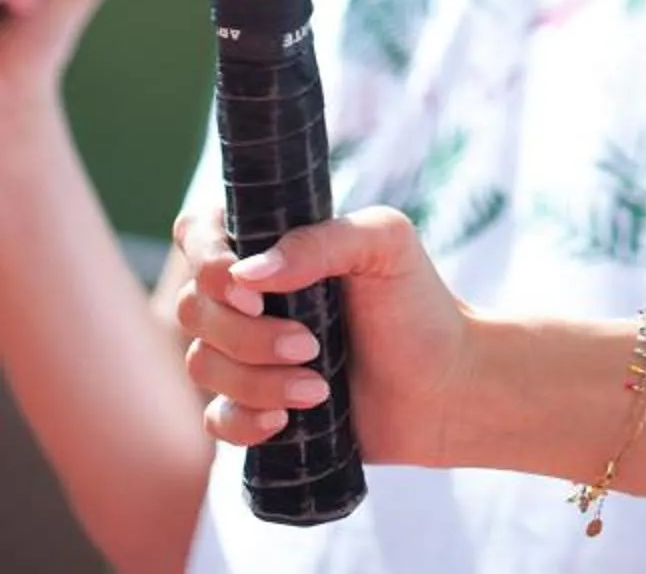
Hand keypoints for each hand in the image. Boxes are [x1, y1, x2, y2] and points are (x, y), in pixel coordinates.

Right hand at [175, 204, 472, 468]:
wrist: (443, 386)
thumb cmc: (417, 303)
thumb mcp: (386, 245)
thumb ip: (322, 242)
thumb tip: (248, 272)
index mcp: (275, 243)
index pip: (199, 234)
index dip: (207, 261)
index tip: (251, 290)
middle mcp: (251, 295)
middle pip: (193, 308)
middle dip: (247, 335)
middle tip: (311, 345)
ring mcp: (248, 352)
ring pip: (202, 364)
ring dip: (256, 381)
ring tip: (318, 387)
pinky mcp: (253, 405)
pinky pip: (215, 418)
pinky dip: (245, 421)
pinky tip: (287, 420)